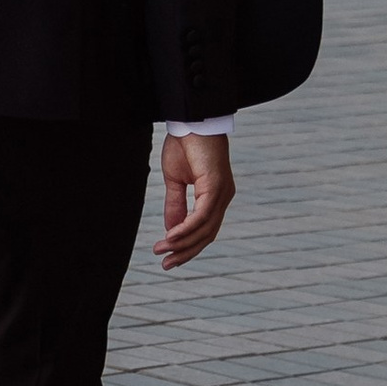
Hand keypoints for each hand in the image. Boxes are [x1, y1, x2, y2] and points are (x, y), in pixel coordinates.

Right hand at [155, 131, 234, 269]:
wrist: (191, 119)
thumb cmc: (185, 144)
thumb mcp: (175, 179)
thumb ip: (175, 204)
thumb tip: (171, 230)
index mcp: (216, 196)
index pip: (205, 229)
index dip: (188, 246)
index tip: (169, 257)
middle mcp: (223, 197)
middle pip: (207, 235)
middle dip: (186, 252)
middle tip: (166, 265)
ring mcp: (222, 193)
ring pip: (205, 229)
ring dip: (183, 243)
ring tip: (163, 251)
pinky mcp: (215, 186)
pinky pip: (201, 216)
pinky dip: (186, 228)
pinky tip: (171, 237)